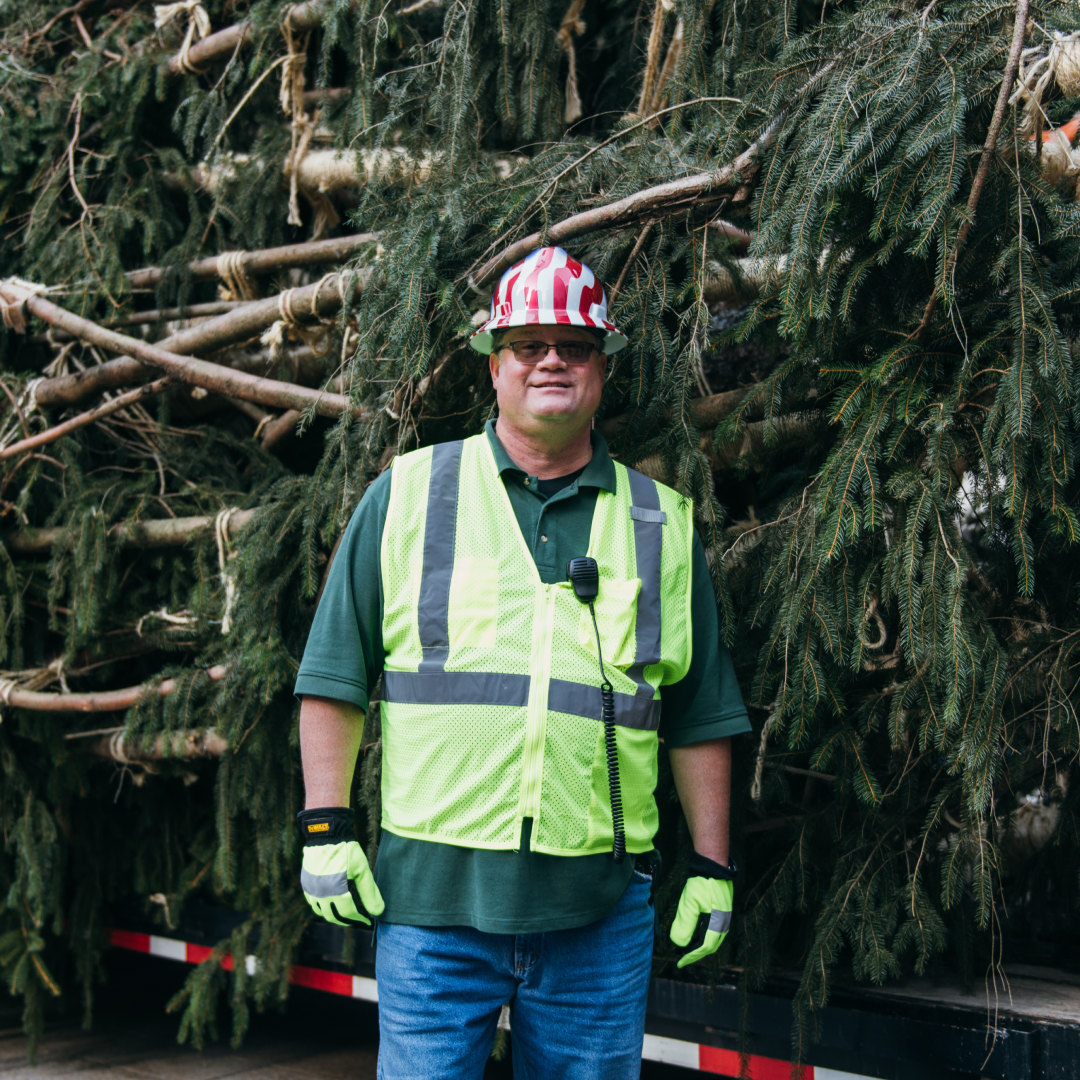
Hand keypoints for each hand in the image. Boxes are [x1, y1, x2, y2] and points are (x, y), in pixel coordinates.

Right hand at [297, 808, 384, 926]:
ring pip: (321, 912)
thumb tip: (378, 912)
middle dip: (347, 920)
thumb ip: (369, 893)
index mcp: (335, 891)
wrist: (327, 834)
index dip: (359, 919)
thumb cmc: (347, 851)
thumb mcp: (362, 870)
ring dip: (333, 915)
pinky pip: (312, 902)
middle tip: (357, 919)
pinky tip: (331, 903)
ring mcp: (311, 889)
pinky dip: (322, 907)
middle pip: (333, 916)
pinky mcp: (306, 883)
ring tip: (345, 913)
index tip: (367, 920)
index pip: (348, 913)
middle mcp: (320, 893)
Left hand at [670, 875, 732, 968]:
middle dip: (695, 953)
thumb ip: (685, 924)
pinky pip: (713, 931)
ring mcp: (724, 918)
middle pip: (710, 946)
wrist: (713, 867)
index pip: (703, 947)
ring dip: (699, 945)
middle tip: (682, 958)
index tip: (680, 962)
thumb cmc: (701, 884)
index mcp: (717, 924)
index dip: (691, 956)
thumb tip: (680, 944)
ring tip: (686, 948)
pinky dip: (703, 936)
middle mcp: (723, 924)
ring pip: (712, 939)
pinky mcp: (722, 912)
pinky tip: (694, 934)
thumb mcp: (689, 904)